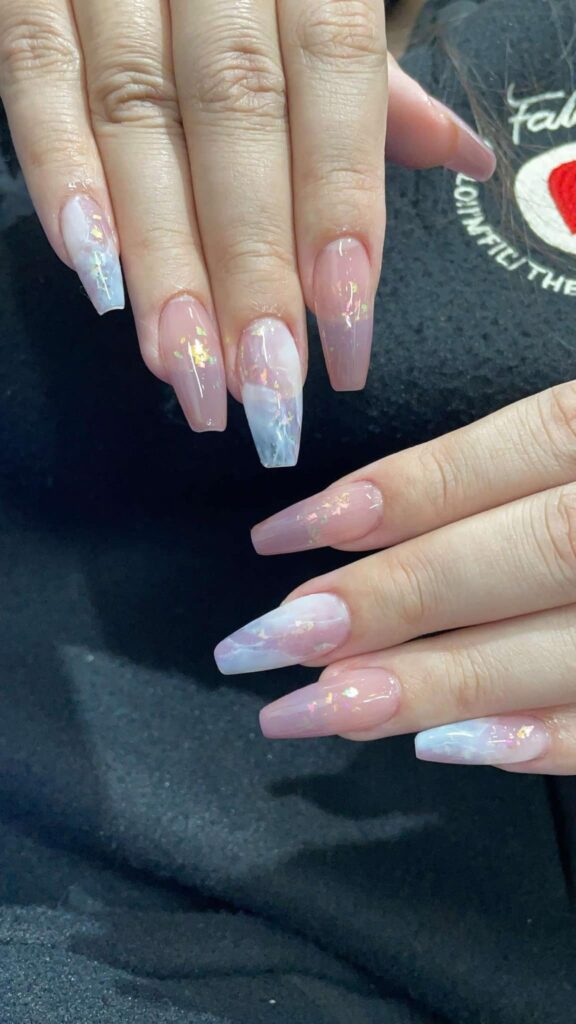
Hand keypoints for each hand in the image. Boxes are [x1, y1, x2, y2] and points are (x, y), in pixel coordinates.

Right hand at [0, 1, 493, 465]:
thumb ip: (373, 84)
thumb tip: (461, 159)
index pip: (333, 80)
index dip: (338, 206)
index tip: (345, 326)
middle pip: (233, 117)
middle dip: (249, 266)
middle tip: (264, 388)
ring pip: (135, 117)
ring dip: (161, 258)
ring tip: (185, 368)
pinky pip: (36, 79)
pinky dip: (63, 177)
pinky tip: (93, 277)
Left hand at [215, 381, 575, 773]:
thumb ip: (517, 457)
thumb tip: (362, 513)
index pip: (512, 453)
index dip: (401, 492)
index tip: (283, 535)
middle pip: (531, 552)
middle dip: (396, 597)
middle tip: (273, 641)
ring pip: (565, 646)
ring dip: (440, 681)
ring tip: (326, 706)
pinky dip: (541, 740)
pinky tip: (444, 748)